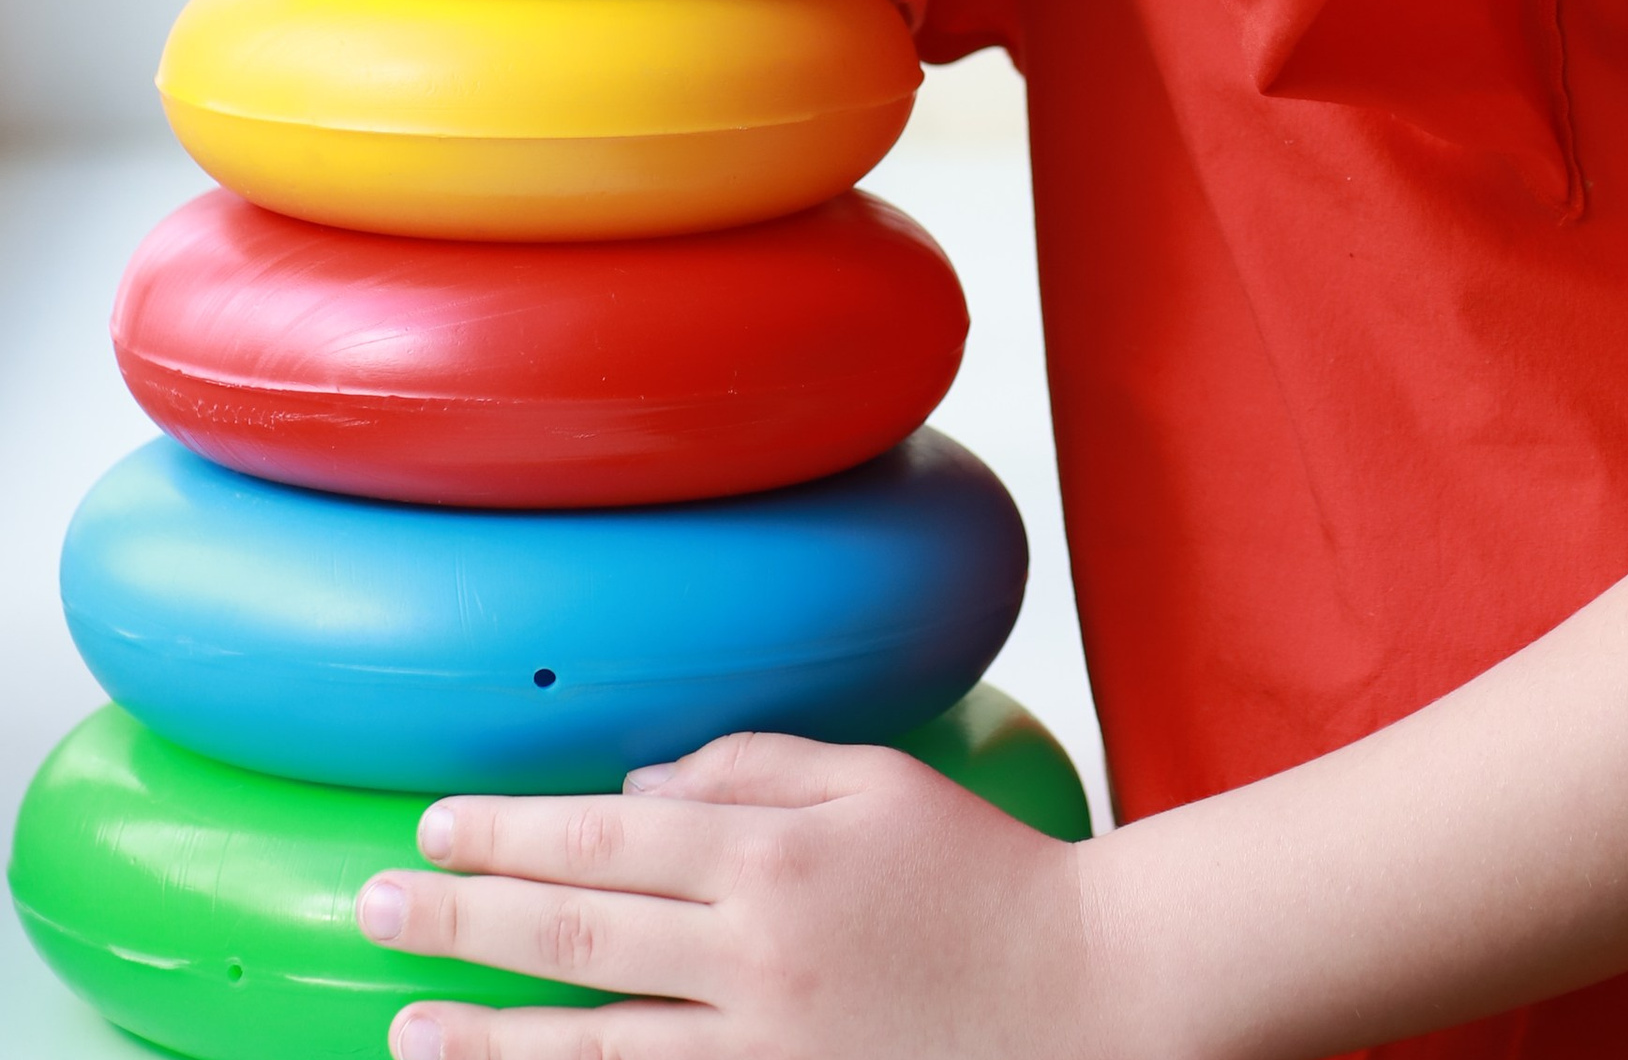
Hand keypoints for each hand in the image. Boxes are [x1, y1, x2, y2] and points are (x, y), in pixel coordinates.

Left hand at [360, 731, 1107, 1059]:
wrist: (1080, 992)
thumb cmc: (980, 873)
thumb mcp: (878, 780)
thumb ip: (756, 767)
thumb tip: (635, 790)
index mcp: (778, 852)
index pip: (609, 834)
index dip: (510, 830)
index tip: (434, 825)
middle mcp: (756, 951)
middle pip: (576, 933)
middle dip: (464, 916)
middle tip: (375, 902)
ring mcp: (764, 1045)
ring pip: (590, 1043)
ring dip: (486, 1034)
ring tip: (406, 1023)